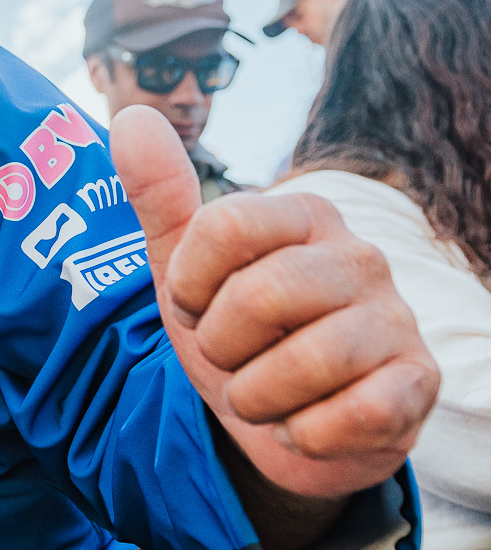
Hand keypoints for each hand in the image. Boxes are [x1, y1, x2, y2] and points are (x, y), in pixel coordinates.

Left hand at [111, 108, 437, 536]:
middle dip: (222, 348)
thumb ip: (161, 196)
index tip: (197, 308)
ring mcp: (396, 319)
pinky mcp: (417, 383)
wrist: (286, 424)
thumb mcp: (187, 270)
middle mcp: (360, 256)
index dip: (190, 285)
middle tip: (234, 358)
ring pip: (304, 364)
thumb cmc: (240, 336)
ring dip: (258, 397)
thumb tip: (132, 115)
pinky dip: (306, 433)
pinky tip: (306, 425)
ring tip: (266, 394)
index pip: (222, 227)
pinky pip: (352, 415)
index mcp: (306, 215)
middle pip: (258, 297)